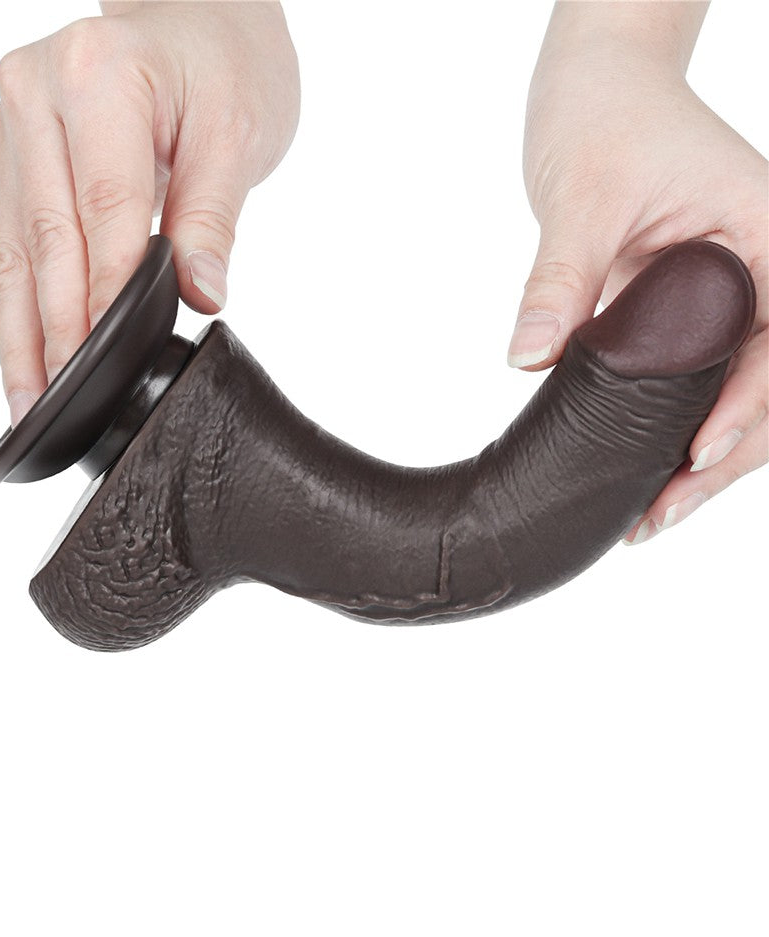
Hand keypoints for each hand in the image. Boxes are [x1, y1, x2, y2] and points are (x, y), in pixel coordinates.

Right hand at [0, 0, 299, 424]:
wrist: (199, 16)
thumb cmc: (226, 65)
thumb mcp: (239, 134)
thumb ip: (212, 217)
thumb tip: (199, 295)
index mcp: (98, 76)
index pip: (103, 209)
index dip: (106, 293)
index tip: (107, 358)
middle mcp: (37, 94)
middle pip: (47, 234)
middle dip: (55, 328)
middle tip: (59, 404)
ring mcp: (15, 121)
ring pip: (15, 245)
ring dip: (21, 329)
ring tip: (27, 401)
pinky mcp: (13, 151)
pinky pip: (10, 236)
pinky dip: (18, 300)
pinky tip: (22, 354)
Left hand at [507, 5, 766, 543]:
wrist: (596, 84)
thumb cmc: (605, 115)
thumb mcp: (582, 196)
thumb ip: (561, 279)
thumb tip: (526, 359)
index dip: (745, 406)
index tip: (696, 455)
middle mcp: (763, 272)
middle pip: (768, 385)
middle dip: (723, 458)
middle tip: (659, 515)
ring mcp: (732, 297)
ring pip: (739, 394)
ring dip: (703, 459)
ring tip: (650, 518)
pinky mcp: (693, 314)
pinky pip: (699, 381)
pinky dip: (676, 430)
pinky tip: (642, 476)